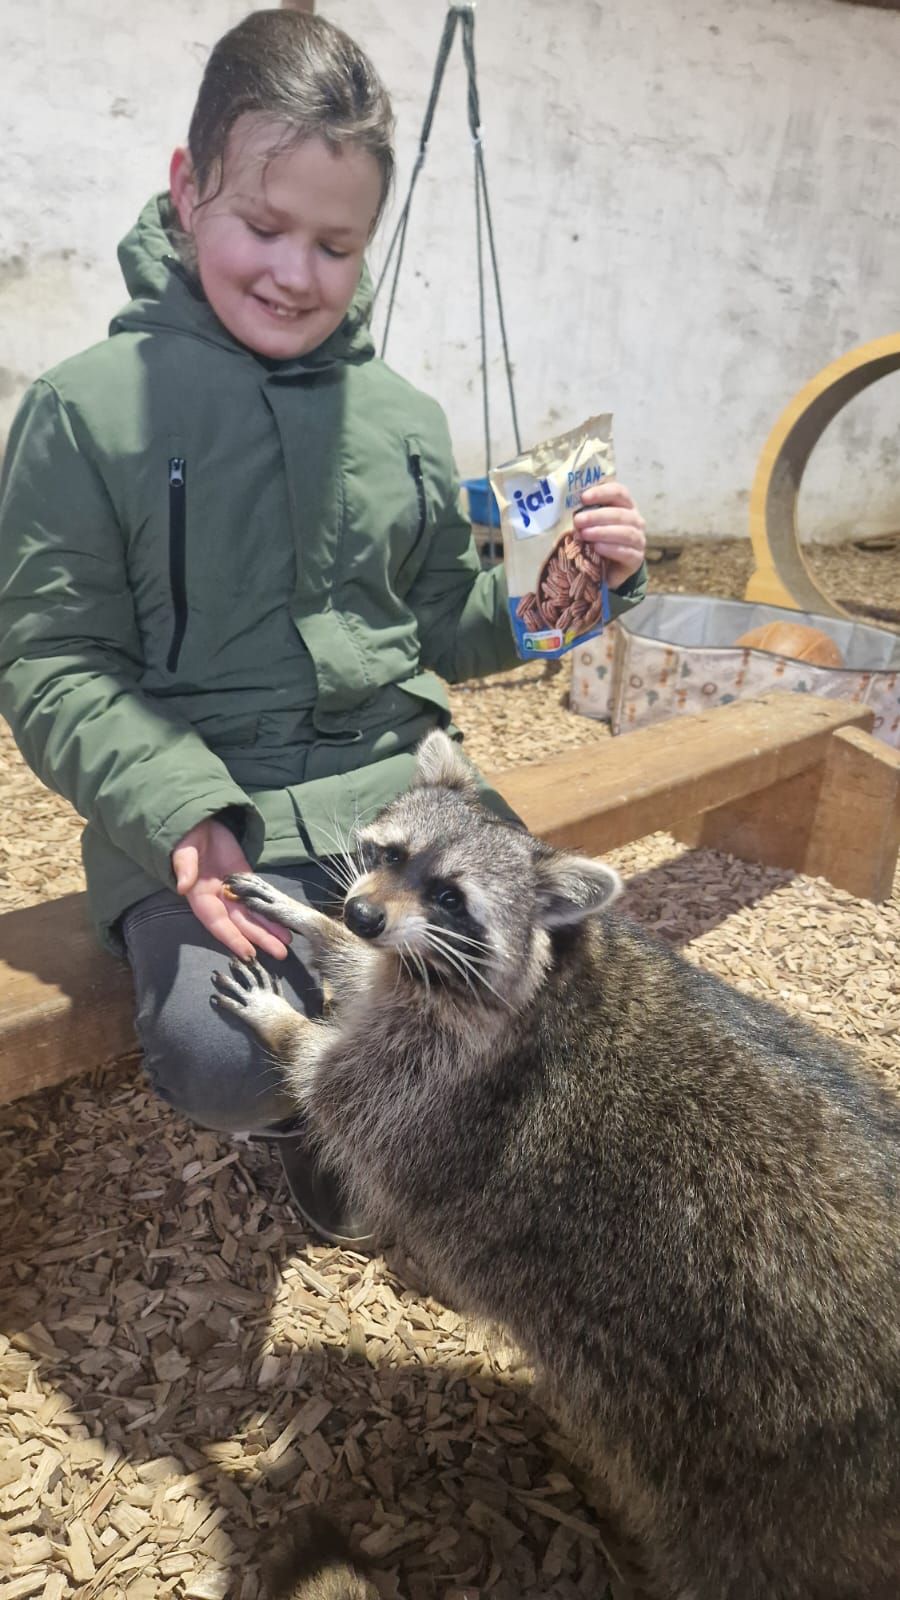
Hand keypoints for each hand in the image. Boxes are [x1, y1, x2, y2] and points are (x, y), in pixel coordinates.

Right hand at [171, 818, 291, 960]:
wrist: (199, 820)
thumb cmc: (187, 836)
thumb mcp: (183, 850)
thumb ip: (184, 867)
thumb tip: (182, 886)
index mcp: (200, 896)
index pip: (218, 923)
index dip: (233, 938)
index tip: (248, 953)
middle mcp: (217, 899)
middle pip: (241, 923)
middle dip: (259, 938)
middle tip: (280, 954)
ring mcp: (233, 890)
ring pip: (252, 914)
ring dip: (269, 929)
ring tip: (287, 944)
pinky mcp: (246, 878)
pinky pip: (260, 897)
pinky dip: (271, 909)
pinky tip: (284, 920)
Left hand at [572, 479, 645, 590]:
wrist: (608, 570)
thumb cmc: (597, 540)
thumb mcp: (591, 525)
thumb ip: (584, 514)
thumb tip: (565, 507)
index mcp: (625, 506)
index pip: (619, 492)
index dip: (602, 492)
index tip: (583, 498)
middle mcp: (635, 520)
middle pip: (620, 513)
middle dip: (596, 516)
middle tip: (578, 521)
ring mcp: (638, 540)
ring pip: (625, 532)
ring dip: (602, 532)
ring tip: (584, 534)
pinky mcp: (636, 559)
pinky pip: (626, 552)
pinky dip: (611, 549)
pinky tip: (597, 548)